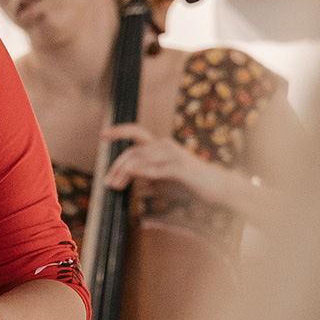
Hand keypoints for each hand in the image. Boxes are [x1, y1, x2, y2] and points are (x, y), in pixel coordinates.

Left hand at [98, 126, 243, 211]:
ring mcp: (173, 155)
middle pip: (133, 151)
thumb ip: (149, 183)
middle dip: (117, 166)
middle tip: (107, 182)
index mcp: (160, 146)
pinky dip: (142, 171)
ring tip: (115, 185)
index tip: (102, 135)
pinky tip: (131, 174)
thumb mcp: (165, 184)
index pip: (136, 132)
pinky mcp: (180, 168)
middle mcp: (165, 146)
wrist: (217, 188)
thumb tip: (133, 188)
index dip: (119, 131)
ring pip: (141, 158)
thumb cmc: (190, 184)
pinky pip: (157, 169)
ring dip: (125, 172)